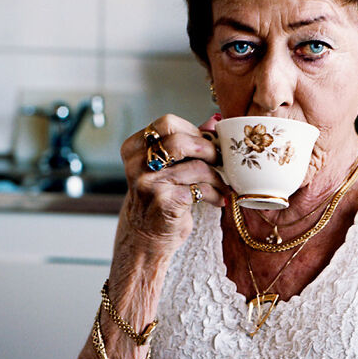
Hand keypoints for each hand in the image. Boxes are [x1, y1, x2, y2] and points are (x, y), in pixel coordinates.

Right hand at [120, 113, 227, 253]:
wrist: (146, 237)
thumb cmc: (160, 198)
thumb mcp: (167, 168)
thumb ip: (188, 142)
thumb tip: (214, 120)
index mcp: (134, 149)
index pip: (167, 123)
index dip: (193, 131)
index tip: (206, 143)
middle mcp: (137, 165)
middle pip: (180, 141)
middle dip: (207, 149)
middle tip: (219, 160)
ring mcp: (149, 184)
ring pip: (196, 166)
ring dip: (217, 177)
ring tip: (222, 185)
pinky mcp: (166, 202)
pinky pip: (201, 188)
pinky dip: (216, 194)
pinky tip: (218, 200)